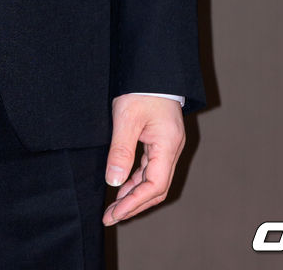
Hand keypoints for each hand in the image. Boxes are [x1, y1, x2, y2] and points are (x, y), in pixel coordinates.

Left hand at [102, 94, 184, 225]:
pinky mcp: (160, 140)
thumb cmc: (141, 88)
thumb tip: (114, 182)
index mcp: (168, 145)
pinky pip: (150, 167)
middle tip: (111, 216)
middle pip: (157, 188)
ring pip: (154, 179)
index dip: (134, 203)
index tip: (114, 213)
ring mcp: (167, 145)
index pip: (155, 186)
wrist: (152, 66)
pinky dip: (136, 179)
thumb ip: (121, 151)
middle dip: (134, 204)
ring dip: (134, 193)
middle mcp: (172, 148)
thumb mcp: (127, 118)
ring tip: (113, 205)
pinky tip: (122, 184)